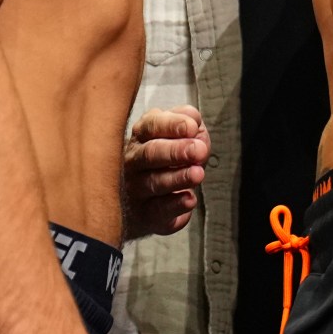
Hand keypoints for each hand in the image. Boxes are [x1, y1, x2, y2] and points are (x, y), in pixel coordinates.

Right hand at [123, 107, 207, 235]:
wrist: (147, 199)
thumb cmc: (165, 159)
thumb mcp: (177, 134)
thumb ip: (187, 122)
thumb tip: (193, 119)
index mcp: (142, 136)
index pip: (152, 126)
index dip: (172, 125)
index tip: (192, 127)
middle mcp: (133, 161)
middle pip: (150, 153)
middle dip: (176, 151)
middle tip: (199, 150)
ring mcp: (135, 189)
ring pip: (154, 182)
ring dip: (178, 178)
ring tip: (198, 173)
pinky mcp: (144, 214)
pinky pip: (159, 210)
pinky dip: (175, 205)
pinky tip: (189, 199)